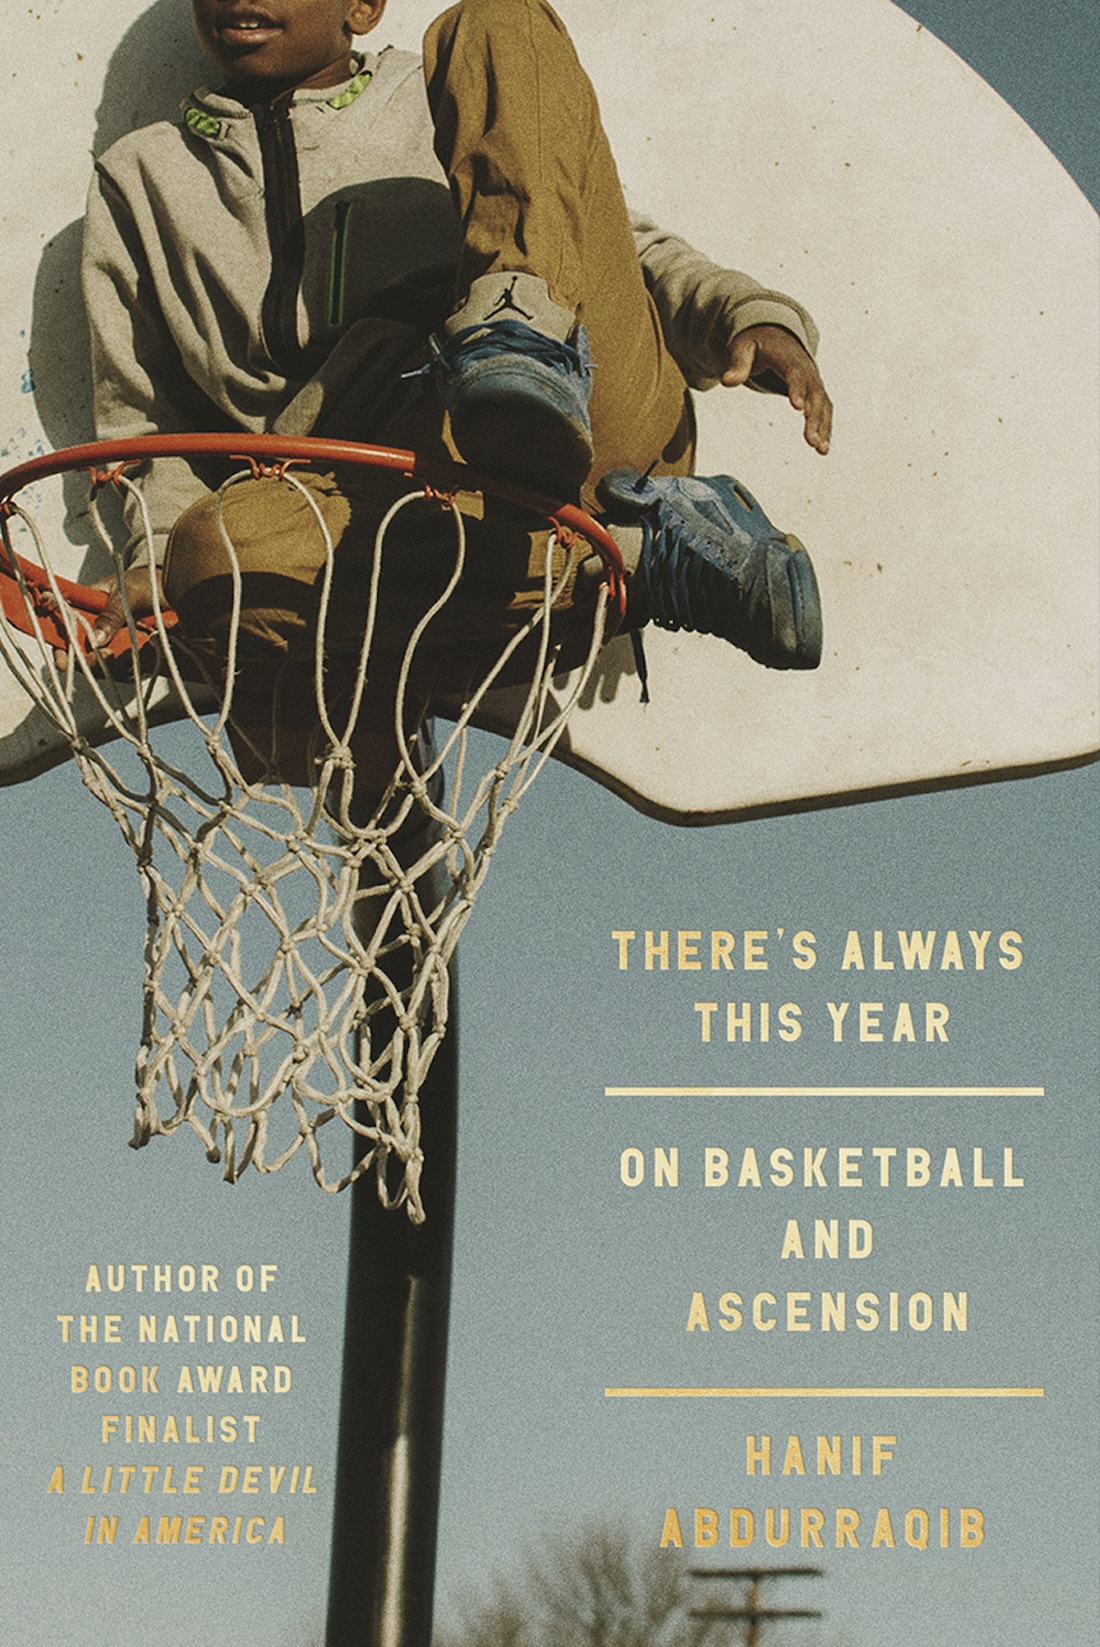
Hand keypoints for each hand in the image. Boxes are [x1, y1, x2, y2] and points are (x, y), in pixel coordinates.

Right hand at [52, 564, 163, 668]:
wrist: (172, 586)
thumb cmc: (144, 583)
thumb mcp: (126, 593)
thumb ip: (111, 615)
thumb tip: (95, 641)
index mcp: (86, 611)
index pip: (66, 633)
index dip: (61, 650)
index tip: (62, 663)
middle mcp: (97, 632)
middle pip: (86, 658)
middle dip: (93, 662)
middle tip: (107, 655)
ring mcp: (116, 646)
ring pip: (108, 669)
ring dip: (117, 666)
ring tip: (132, 653)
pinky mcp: (134, 657)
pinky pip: (129, 670)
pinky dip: (135, 666)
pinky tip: (148, 652)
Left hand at [722, 324, 832, 454]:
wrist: (775, 334)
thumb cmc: (756, 342)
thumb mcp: (743, 347)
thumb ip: (737, 364)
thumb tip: (727, 381)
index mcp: (789, 358)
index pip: (796, 374)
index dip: (798, 389)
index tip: (797, 407)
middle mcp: (807, 370)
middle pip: (814, 394)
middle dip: (814, 418)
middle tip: (810, 440)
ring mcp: (813, 382)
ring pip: (823, 405)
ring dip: (823, 427)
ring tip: (820, 450)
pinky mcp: (815, 393)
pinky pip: (824, 410)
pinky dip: (825, 428)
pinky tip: (823, 449)